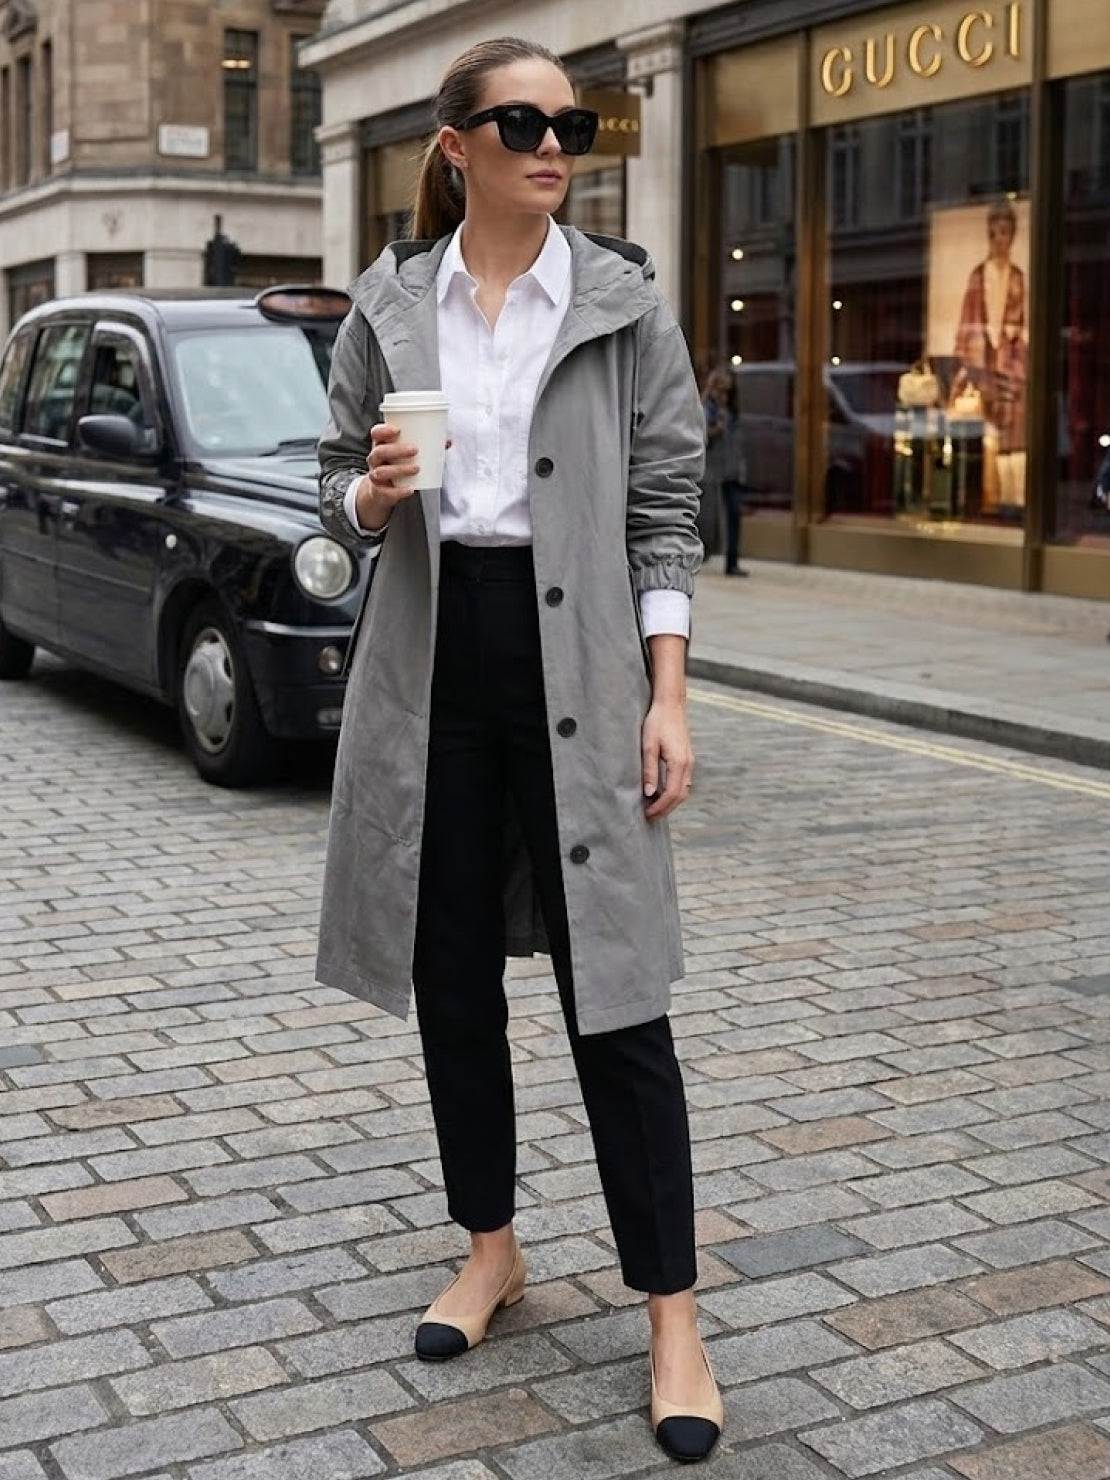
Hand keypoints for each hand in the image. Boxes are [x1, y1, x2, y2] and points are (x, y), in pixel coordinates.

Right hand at [355, 423, 451, 530]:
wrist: (381, 491)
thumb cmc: (396, 465)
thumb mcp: (406, 454)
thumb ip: (426, 446)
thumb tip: (447, 442)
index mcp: (381, 445)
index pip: (376, 433)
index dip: (384, 430)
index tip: (398, 430)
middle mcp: (375, 460)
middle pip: (380, 452)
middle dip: (397, 450)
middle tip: (415, 450)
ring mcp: (376, 476)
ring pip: (381, 472)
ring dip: (399, 469)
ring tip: (416, 468)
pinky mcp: (380, 492)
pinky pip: (386, 492)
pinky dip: (399, 491)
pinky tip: (410, 489)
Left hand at [642, 699, 693, 820]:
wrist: (671, 704)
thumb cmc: (657, 722)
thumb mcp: (648, 746)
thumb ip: (650, 770)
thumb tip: (649, 793)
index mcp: (679, 763)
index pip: (672, 794)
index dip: (660, 807)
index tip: (647, 814)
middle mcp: (688, 765)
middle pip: (680, 796)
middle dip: (666, 809)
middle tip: (649, 817)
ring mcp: (690, 762)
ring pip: (684, 790)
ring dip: (670, 802)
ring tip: (654, 808)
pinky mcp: (687, 758)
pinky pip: (683, 782)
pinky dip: (674, 792)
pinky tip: (661, 793)